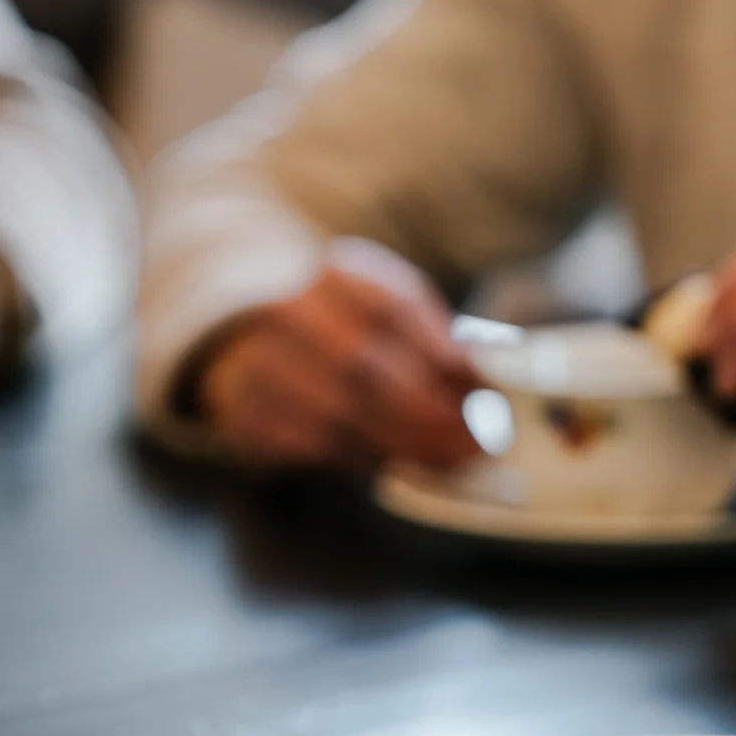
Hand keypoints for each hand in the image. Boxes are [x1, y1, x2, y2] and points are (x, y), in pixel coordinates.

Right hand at [195, 238, 479, 472]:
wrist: (256, 343)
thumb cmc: (348, 334)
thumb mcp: (395, 318)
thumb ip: (440, 346)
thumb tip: (487, 388)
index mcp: (338, 275)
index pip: (393, 309)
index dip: (442, 353)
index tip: (482, 390)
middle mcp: (291, 312)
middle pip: (366, 368)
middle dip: (429, 414)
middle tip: (475, 445)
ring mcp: (261, 363)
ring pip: (339, 414)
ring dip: (402, 444)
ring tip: (446, 460)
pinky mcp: (248, 412)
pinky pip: (313, 445)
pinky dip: (362, 458)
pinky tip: (394, 461)